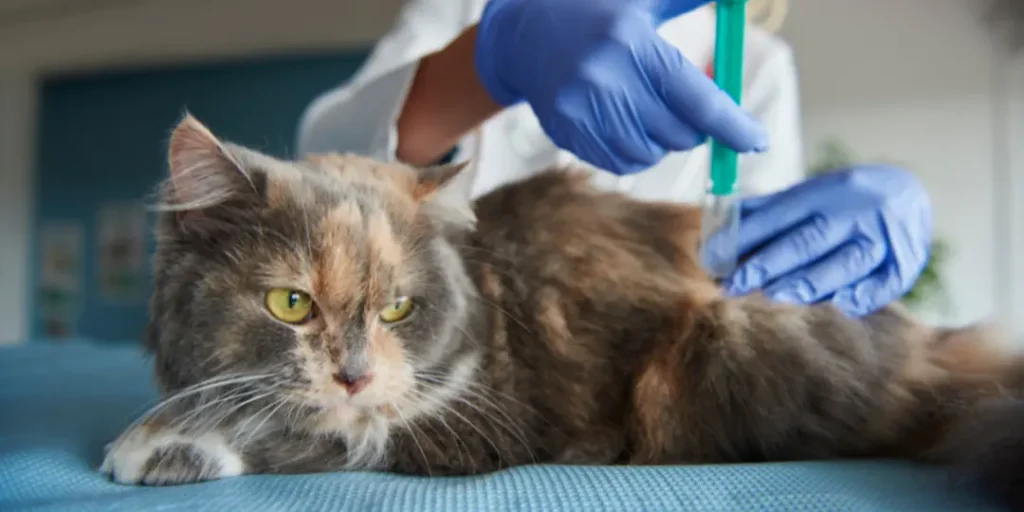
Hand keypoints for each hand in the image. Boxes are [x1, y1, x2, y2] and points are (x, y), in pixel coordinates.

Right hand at [473, 0, 767, 174]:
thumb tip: (743, 4)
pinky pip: (620, 163)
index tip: (757, 141)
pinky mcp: (567, 132)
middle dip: (694, 128)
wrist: (526, 32)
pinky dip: (635, 151)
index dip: (732, 126)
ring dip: (663, 141)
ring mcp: (582, 109)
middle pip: (678, 134)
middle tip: (686, 107)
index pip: (697, 99)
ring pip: (651, 154)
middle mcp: (606, 78)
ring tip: (648, 110)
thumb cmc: (601, 11)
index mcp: (632, 42)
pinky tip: (624, 122)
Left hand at [709, 165, 932, 316]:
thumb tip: (718, 223)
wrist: (908, 191)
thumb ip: (768, 210)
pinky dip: (865, 295)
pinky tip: (842, 305)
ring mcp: (882, 236)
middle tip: (735, 285)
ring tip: (777, 297)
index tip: (714, 257)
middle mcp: (854, 211)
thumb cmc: (843, 200)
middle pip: (808, 240)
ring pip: (845, 262)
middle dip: (768, 265)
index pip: (780, 215)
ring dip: (810, 283)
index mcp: (825, 192)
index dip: (746, 237)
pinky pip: (886, 281)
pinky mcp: (905, 261)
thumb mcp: (809, 194)